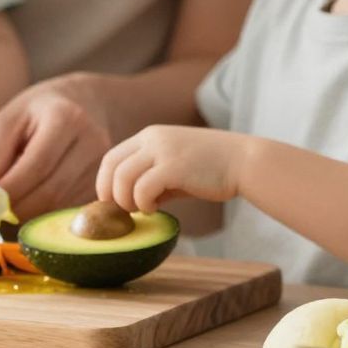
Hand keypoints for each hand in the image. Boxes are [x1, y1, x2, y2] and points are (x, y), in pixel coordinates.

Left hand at [0, 76, 114, 219]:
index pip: (36, 165)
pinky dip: (45, 213)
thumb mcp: (10, 118)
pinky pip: (70, 208)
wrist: (86, 103)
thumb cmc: (40, 109)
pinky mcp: (102, 184)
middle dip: (17, 207)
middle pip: (51, 191)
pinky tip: (30, 202)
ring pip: (61, 205)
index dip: (9, 190)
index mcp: (65, 118)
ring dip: (30, 214)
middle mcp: (91, 142)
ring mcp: (101, 166)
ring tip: (9, 206)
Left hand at [97, 125, 248, 212]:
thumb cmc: (210, 169)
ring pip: (123, 178)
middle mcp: (152, 139)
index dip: (104, 181)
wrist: (244, 162)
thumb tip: (128, 201)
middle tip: (122, 211)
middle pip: (112, 167)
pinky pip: (143, 188)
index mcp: (150, 135)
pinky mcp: (174, 167)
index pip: (111, 157)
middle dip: (110, 193)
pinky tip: (156, 208)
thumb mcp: (175, 166)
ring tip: (143, 209)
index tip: (109, 202)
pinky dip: (143, 203)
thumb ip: (151, 177)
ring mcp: (163, 150)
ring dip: (127, 200)